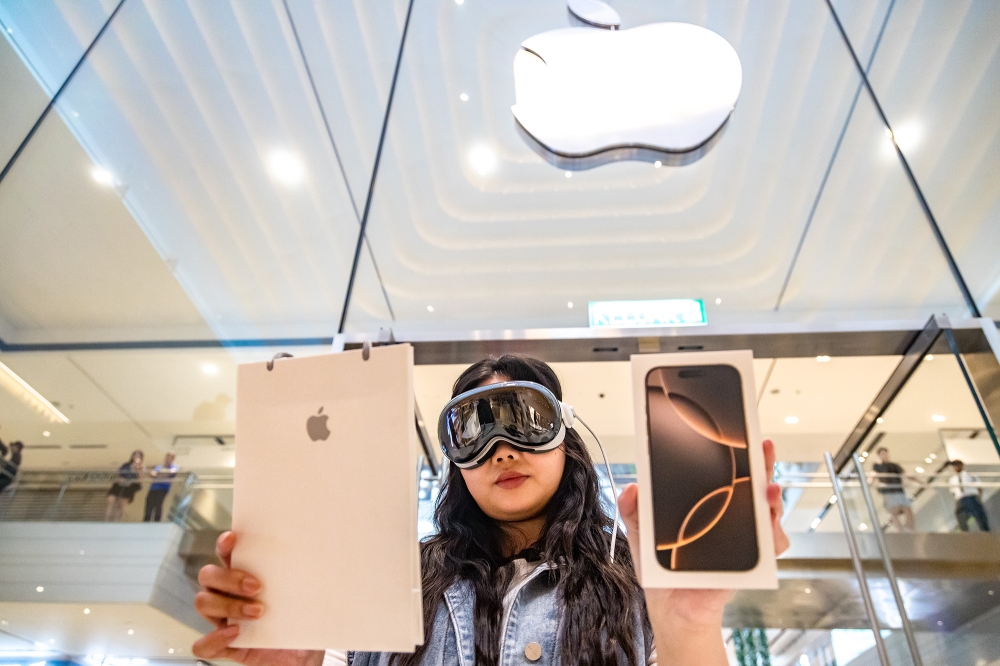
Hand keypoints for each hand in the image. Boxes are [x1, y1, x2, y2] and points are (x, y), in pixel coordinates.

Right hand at [192, 531, 323, 665]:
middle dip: (229, 577)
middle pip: (208, 576)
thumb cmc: (303, 622)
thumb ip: (307, 578)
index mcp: (247, 576)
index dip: (224, 545)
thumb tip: (322, 557)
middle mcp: (230, 595)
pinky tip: (236, 633)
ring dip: (228, 605)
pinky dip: (215, 639)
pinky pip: (204, 645)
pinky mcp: (226, 647)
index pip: (226, 554)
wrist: (304, 657)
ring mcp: (225, 620)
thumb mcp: (308, 596)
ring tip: (258, 611)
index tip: (232, 539)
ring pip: (204, 603)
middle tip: (257, 586)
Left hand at [617, 439, 788, 665]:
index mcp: (707, 506)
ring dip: (772, 499)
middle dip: (763, 464)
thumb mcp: (642, 533)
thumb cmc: (663, 568)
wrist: (671, 609)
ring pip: (768, 514)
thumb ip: (634, 509)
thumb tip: (632, 488)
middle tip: (763, 448)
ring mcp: (743, 541)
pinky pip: (771, 549)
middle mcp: (731, 520)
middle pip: (754, 487)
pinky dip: (773, 537)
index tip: (740, 434)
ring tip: (768, 489)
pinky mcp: (749, 563)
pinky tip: (769, 528)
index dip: (735, 454)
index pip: (726, 474)